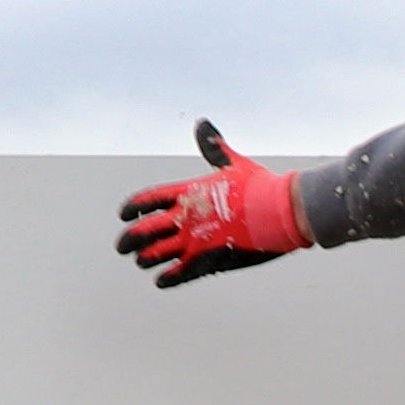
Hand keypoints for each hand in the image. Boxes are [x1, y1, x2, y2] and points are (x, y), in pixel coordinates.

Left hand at [118, 141, 305, 285]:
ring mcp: (196, 241)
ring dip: (146, 259)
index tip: (123, 213)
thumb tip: (202, 123)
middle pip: (143, 231)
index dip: (132, 207)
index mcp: (189, 193)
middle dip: (129, 239)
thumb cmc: (261, 186)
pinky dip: (167, 278)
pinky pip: (179, 274)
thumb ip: (213, 146)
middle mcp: (186, 218)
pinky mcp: (210, 261)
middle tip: (122, 246)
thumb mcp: (233, 163)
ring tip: (142, 261)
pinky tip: (160, 281)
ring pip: (156, 255)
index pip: (148, 199)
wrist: (282, 211)